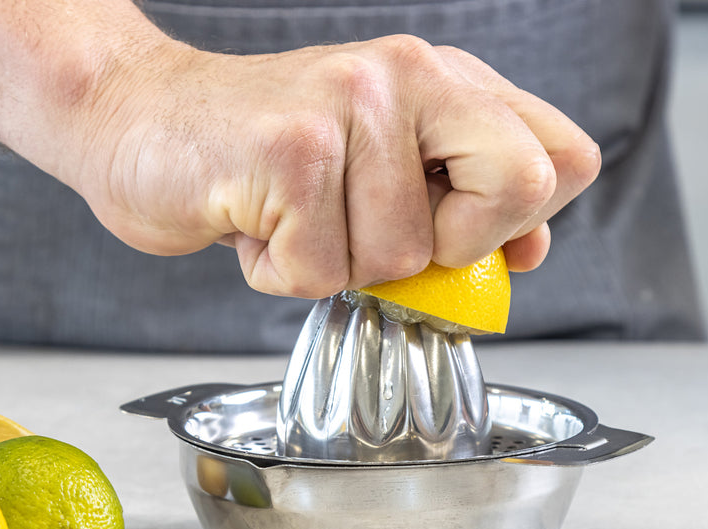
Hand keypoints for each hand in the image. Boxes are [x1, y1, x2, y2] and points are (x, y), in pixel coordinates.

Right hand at [71, 34, 600, 297]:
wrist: (141, 121)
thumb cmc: (267, 158)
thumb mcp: (385, 169)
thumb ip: (463, 202)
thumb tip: (527, 251)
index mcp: (447, 82)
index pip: (565, 158)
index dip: (524, 222)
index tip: (464, 238)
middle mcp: (410, 78)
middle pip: (520, 188)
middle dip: (448, 248)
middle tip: (374, 230)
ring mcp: (351, 107)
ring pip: (401, 256)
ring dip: (337, 265)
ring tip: (293, 217)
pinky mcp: (291, 150)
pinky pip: (322, 270)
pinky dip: (282, 272)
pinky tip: (258, 224)